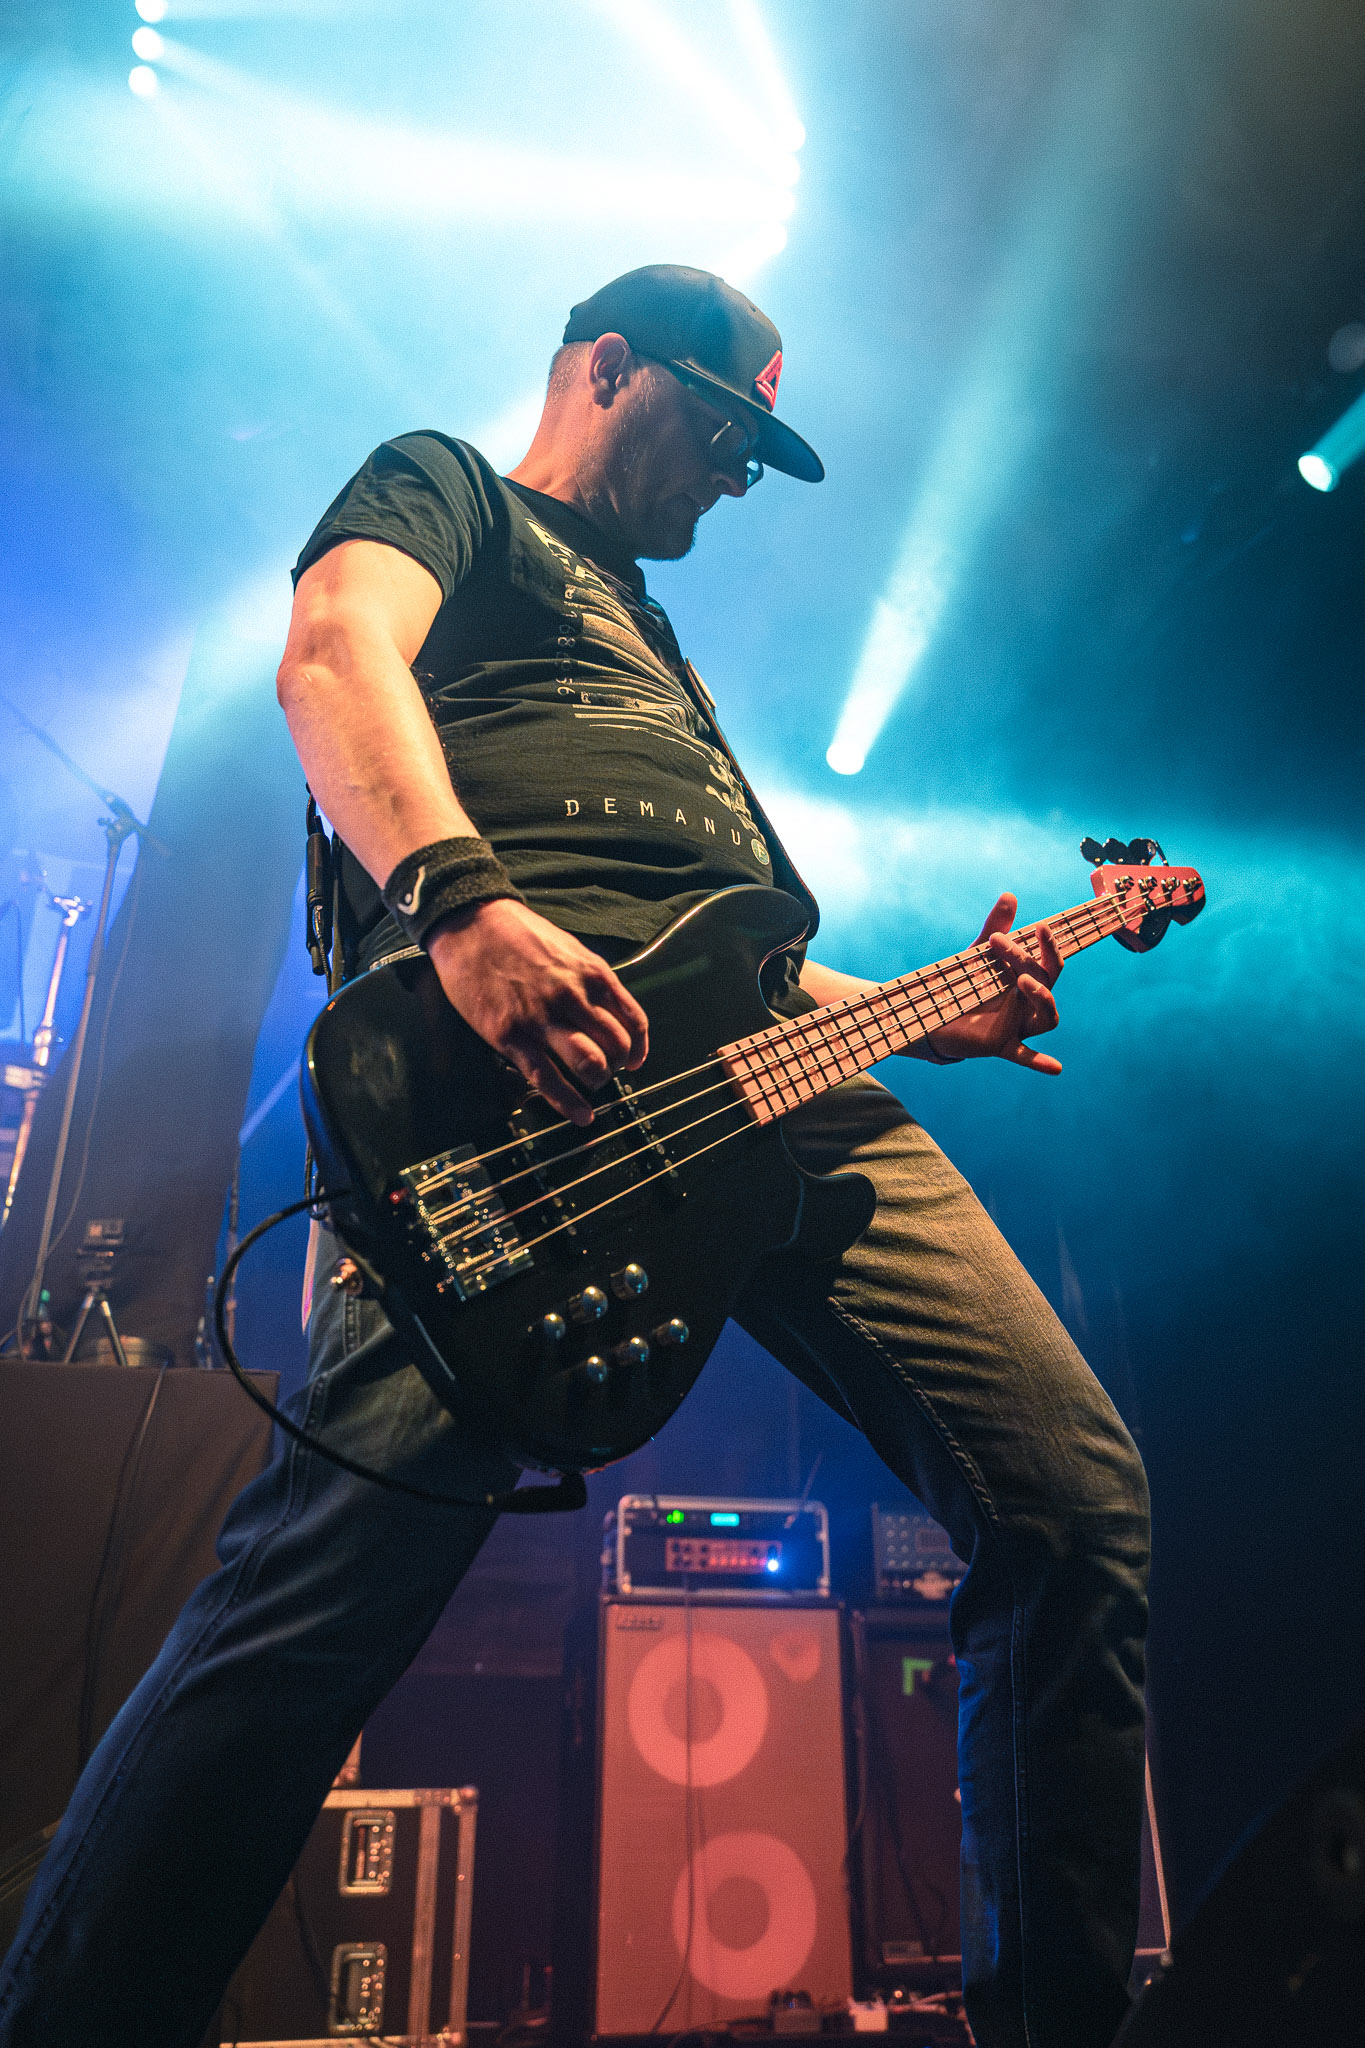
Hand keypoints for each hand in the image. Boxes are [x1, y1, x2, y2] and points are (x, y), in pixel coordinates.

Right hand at [426, 900, 648, 1124]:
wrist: (471, 924)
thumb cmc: (518, 934)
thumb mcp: (569, 949)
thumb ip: (591, 981)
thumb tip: (609, 1012)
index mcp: (593, 974)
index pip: (633, 1021)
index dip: (638, 1048)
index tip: (634, 1060)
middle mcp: (574, 997)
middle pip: (615, 1047)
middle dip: (616, 1065)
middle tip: (606, 1069)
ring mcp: (542, 1019)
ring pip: (590, 1064)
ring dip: (597, 1080)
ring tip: (592, 1084)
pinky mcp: (511, 1036)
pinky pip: (547, 1080)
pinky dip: (569, 1103)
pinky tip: (582, 1115)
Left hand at [925, 892, 1062, 1073]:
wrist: (935, 1014)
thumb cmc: (966, 984)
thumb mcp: (980, 955)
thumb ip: (995, 927)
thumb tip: (1010, 895)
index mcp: (1029, 980)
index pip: (1050, 962)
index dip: (1048, 945)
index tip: (1037, 925)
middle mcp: (1029, 1003)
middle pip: (1045, 981)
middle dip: (1027, 961)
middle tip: (1000, 943)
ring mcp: (1019, 1025)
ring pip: (1048, 1017)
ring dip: (1041, 998)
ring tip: (1024, 982)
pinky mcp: (1001, 1044)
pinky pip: (1024, 1055)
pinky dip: (1040, 1061)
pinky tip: (1056, 1068)